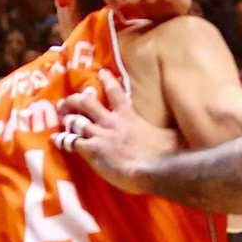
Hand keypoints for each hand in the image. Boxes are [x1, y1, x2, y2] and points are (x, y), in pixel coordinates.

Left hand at [55, 71, 174, 187]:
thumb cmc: (165, 153)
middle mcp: (111, 122)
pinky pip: (72, 142)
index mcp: (129, 116)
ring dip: (67, 117)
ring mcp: (100, 135)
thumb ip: (170, 130)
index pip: (115, 93)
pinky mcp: (92, 150)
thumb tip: (186, 130)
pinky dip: (63, 140)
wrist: (152, 168)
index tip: (100, 73)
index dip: (106, 81)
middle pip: (87, 103)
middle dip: (75, 100)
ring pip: (77, 121)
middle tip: (66, 100)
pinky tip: (55, 140)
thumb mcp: (170, 135)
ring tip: (59, 114)